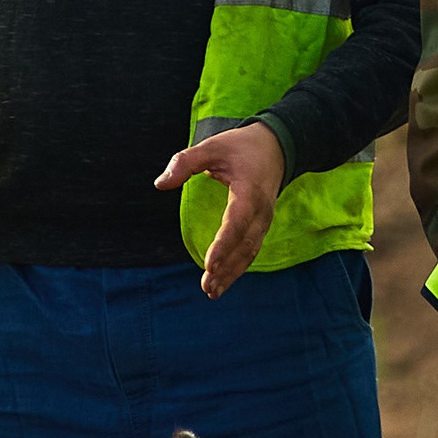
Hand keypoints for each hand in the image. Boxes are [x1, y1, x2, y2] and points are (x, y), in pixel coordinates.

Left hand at [155, 122, 286, 298]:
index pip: (236, 222)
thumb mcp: (212, 146)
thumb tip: (160, 184)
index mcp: (250, 192)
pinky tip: (224, 280)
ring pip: (250, 251)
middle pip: (244, 244)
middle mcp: (261, 210)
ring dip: (232, 272)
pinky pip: (252, 248)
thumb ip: (186, 162)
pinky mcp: (262, 224)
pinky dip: (239, 266)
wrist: (277, 147)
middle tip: (206, 286)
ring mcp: (264, 219)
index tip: (209, 264)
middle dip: (226, 267)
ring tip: (212, 291)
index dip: (223, 245)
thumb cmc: (241, 147)